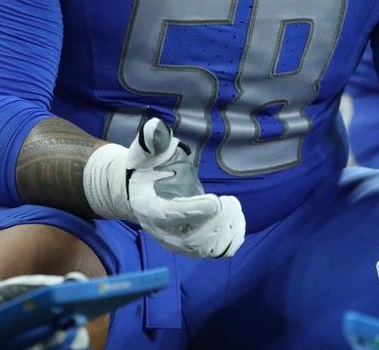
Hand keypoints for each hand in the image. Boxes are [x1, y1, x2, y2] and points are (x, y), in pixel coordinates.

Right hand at [83, 118, 245, 258]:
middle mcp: (161, 230)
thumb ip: (153, 142)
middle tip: (230, 202)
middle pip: (190, 239)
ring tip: (234, 208)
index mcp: (149, 206)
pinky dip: (229, 240)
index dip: (193, 211)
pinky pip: (213, 252)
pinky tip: (236, 219)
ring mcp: (176, 241)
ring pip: (204, 249)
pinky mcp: (191, 245)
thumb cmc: (147, 167)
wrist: (142, 190)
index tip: (215, 201)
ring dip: (225, 231)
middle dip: (215, 223)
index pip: (170, 214)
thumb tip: (156, 127)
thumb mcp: (147, 151)